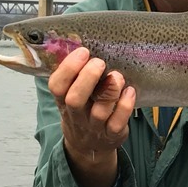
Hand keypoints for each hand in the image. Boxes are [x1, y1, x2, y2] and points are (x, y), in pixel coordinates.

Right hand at [48, 47, 135, 186]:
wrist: (89, 146)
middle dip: (87, 79)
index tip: (82, 51)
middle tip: (99, 63)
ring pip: (100, 112)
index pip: (56, 86)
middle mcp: (77, 115)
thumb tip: (81, 40)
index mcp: (63, 101)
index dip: (67, 69)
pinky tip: (130, 91)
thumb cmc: (83, 110)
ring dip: (110, 91)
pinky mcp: (112, 134)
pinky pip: (118, 122)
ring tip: (117, 76)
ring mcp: (95, 127)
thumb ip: (76, 75)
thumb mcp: (72, 95)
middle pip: (75, 100)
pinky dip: (125, 105)